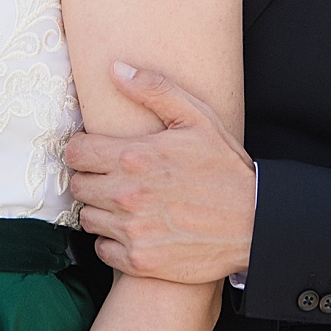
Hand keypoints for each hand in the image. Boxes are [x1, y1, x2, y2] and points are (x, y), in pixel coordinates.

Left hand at [66, 62, 256, 284]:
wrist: (255, 223)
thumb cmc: (225, 169)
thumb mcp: (196, 119)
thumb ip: (154, 90)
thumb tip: (116, 69)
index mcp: (134, 157)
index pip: (76, 152)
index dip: (83, 150)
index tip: (96, 152)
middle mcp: (127, 194)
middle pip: (78, 185)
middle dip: (92, 179)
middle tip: (113, 178)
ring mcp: (132, 230)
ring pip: (88, 218)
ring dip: (101, 210)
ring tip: (126, 204)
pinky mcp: (140, 260)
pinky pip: (102, 250)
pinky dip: (113, 242)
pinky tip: (135, 230)